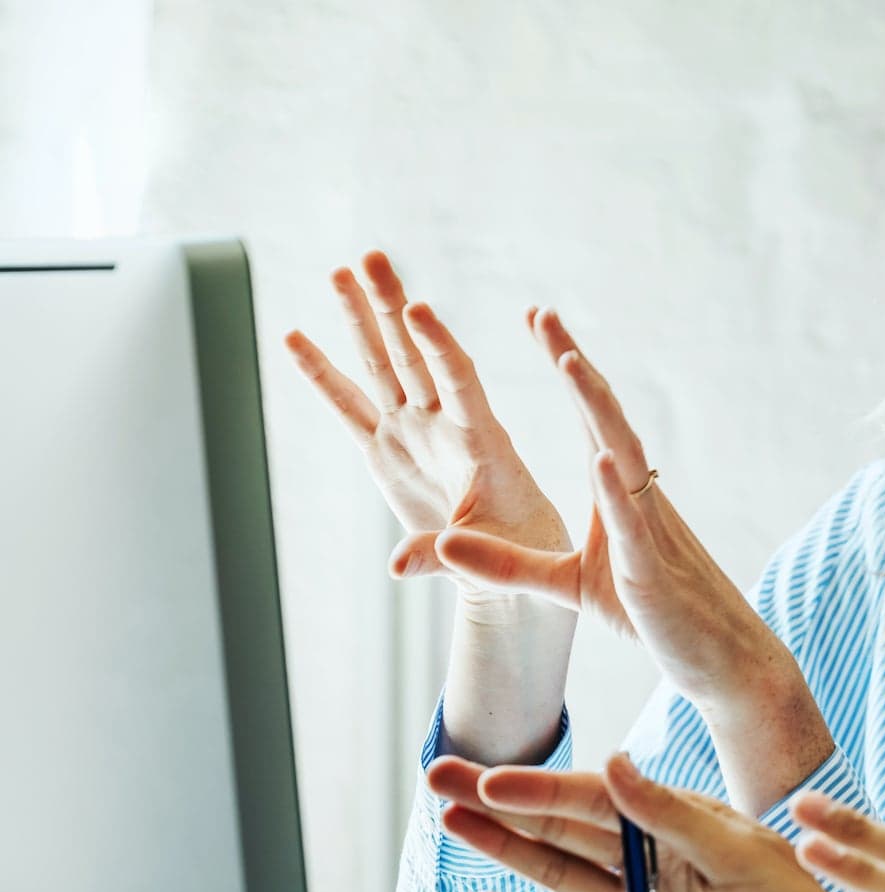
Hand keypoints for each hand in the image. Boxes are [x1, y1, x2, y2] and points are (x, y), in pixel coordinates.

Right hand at [283, 250, 569, 585]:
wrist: (510, 559)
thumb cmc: (518, 551)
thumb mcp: (492, 556)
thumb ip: (443, 555)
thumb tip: (397, 569)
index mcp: (481, 440)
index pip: (458, 380)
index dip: (438, 346)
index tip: (419, 309)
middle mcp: (443, 424)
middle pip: (413, 355)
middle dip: (392, 307)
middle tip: (372, 258)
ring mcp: (411, 431)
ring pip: (381, 366)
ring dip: (361, 320)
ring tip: (339, 271)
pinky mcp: (386, 450)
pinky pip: (347, 406)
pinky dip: (321, 374)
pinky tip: (294, 336)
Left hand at [426, 311, 832, 810]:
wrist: (722, 660)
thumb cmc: (654, 616)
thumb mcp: (568, 586)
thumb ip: (508, 565)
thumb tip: (445, 542)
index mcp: (620, 494)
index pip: (591, 417)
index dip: (567, 367)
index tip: (539, 320)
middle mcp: (638, 497)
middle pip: (605, 416)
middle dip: (574, 362)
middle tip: (542, 313)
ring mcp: (650, 529)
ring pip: (623, 454)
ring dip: (596, 408)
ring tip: (568, 361)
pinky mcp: (652, 572)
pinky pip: (634, 524)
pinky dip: (616, 489)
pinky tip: (602, 458)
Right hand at [427, 753, 884, 891]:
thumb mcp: (741, 858)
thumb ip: (671, 815)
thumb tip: (613, 762)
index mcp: (681, 822)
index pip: (596, 798)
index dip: (541, 787)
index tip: (488, 775)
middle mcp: (654, 860)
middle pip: (562, 826)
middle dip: (499, 802)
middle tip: (437, 775)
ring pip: (557, 875)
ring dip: (503, 850)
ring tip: (450, 823)